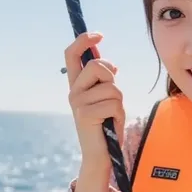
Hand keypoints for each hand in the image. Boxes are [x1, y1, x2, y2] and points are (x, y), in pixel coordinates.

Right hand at [65, 32, 124, 171]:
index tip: (99, 35)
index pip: (72, 54)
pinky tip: (112, 124)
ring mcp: (78, 103)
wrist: (102, 156)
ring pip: (111, 87)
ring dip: (119, 101)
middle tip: (113, 94)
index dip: (84, 40)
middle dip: (112, 76)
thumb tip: (110, 65)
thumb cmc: (106, 126)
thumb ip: (104, 81)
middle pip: (97, 66)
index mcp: (76, 85)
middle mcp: (73, 92)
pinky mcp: (86, 115)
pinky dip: (119, 113)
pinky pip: (114, 103)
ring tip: (112, 116)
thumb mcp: (106, 99)